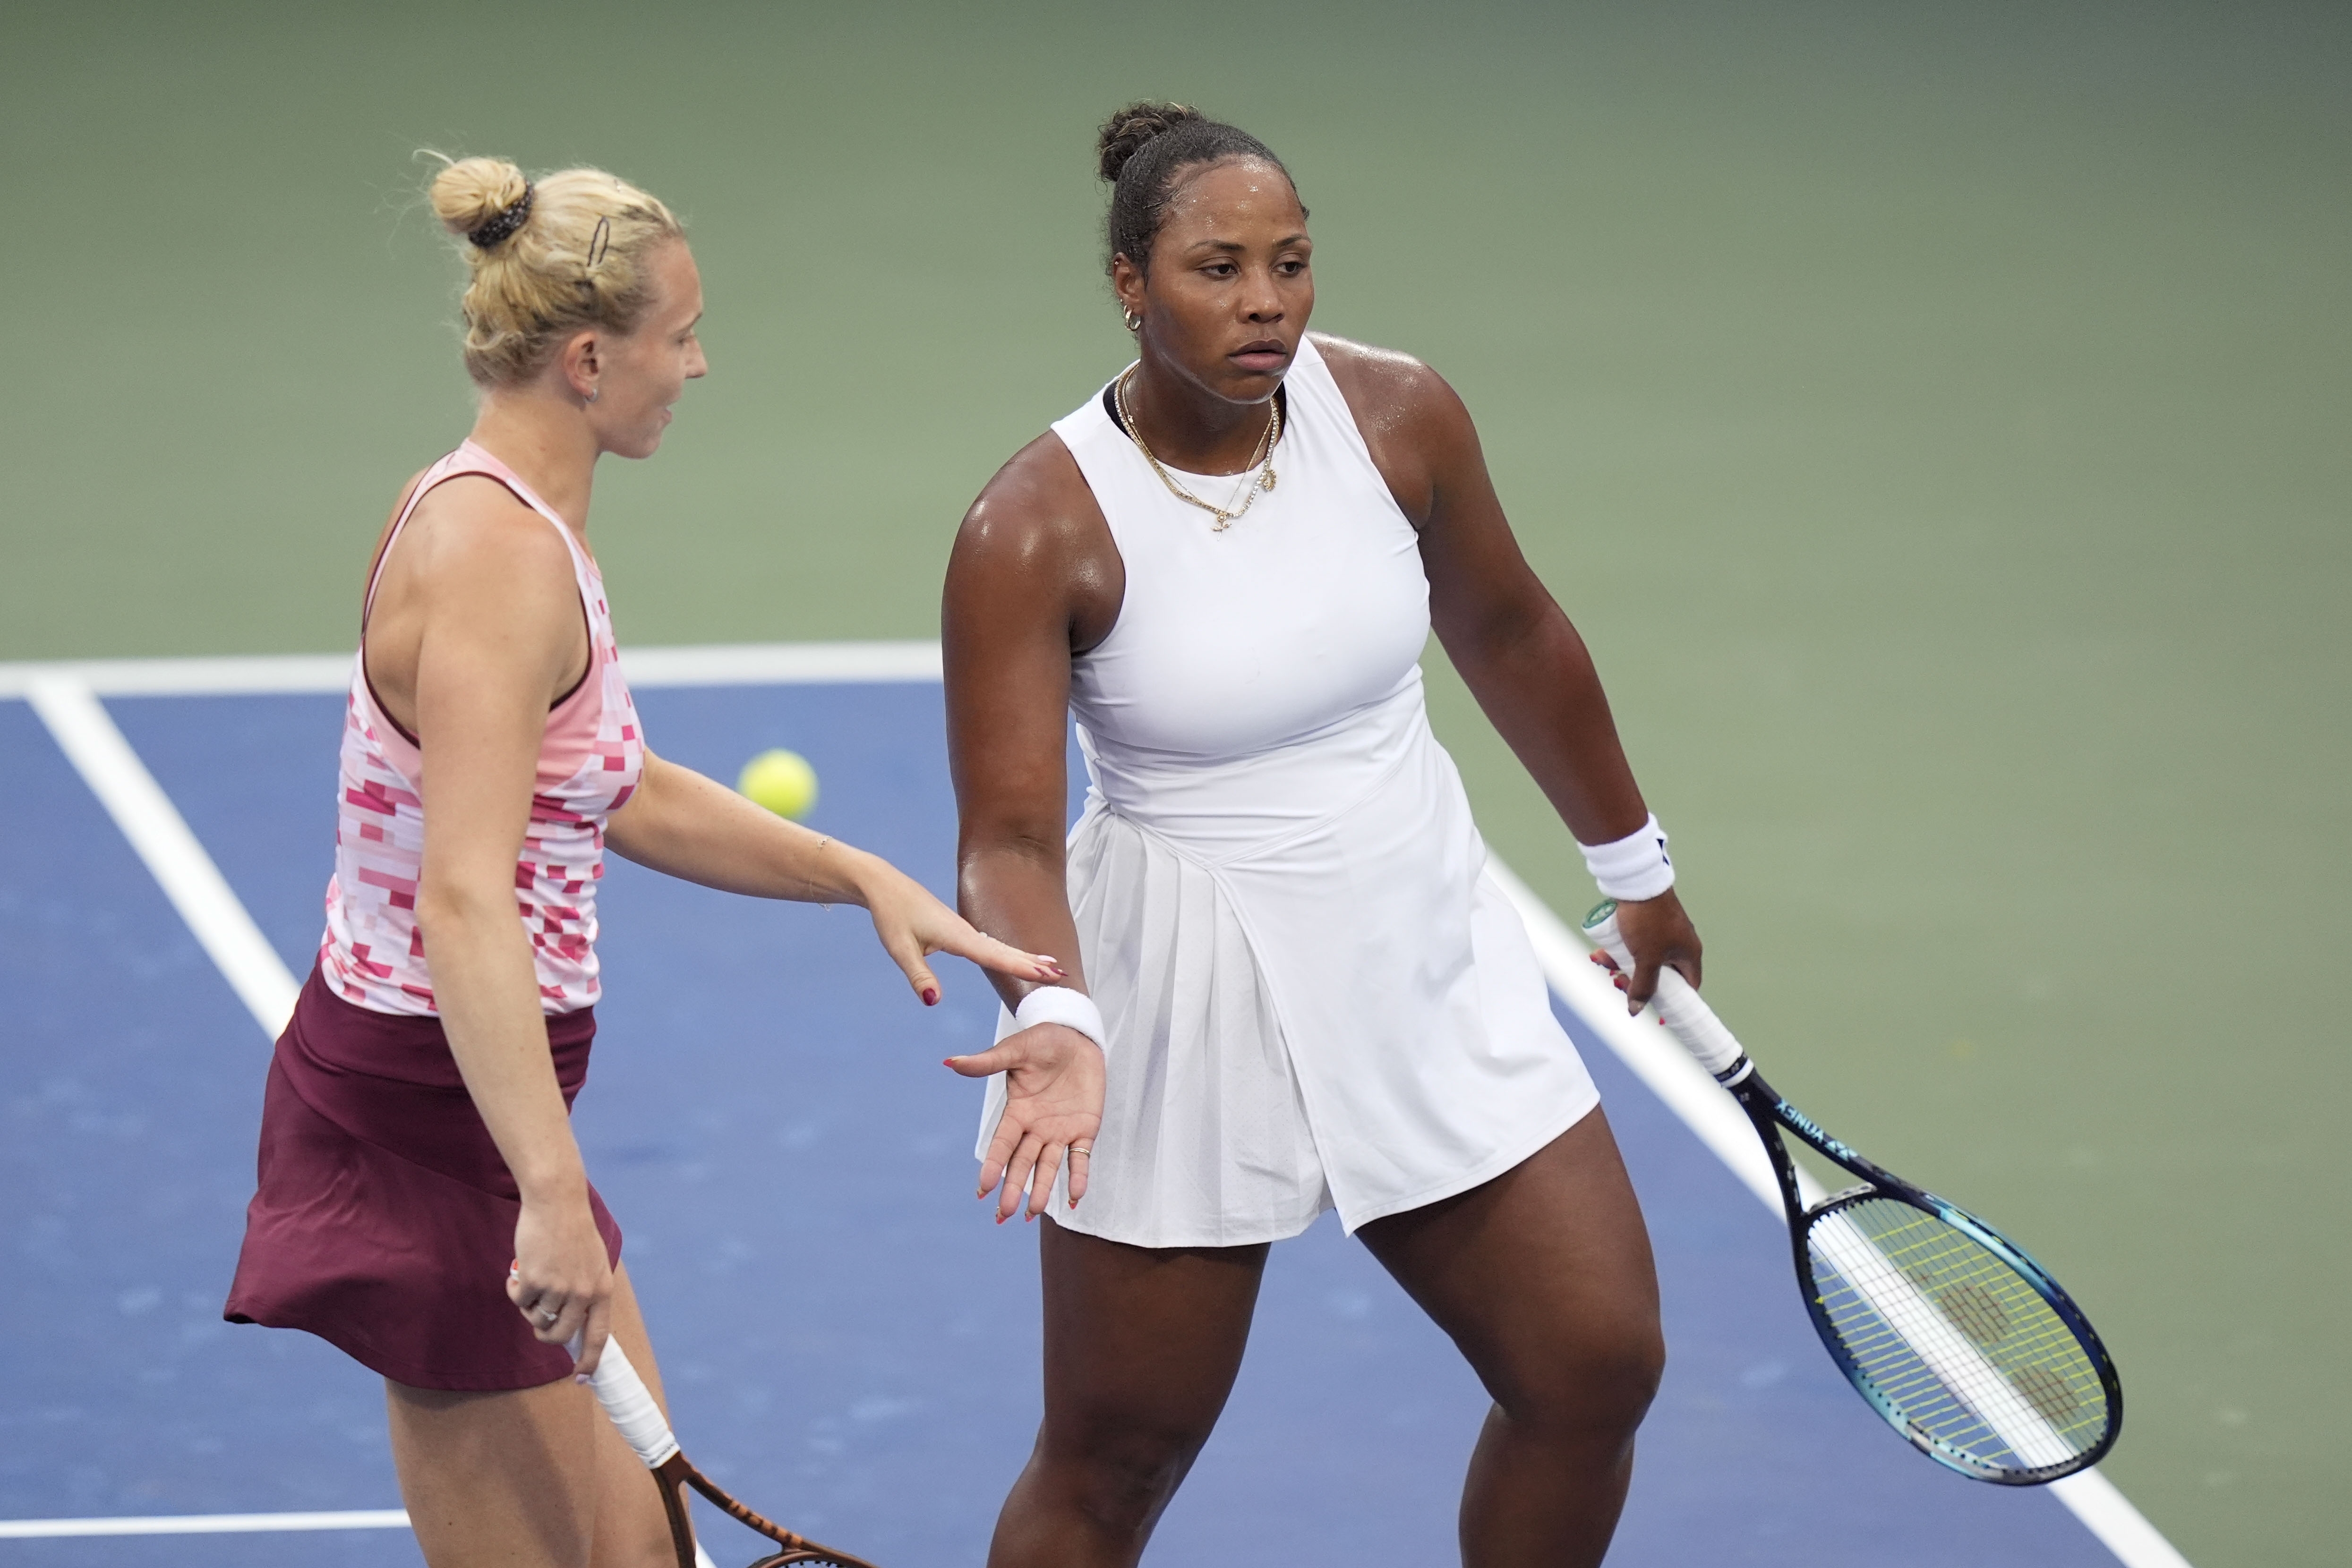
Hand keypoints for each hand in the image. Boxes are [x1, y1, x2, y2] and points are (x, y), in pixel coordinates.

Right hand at [506, 1192, 613, 1375]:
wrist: (556, 1203)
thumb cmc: (574, 1231)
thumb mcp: (594, 1262)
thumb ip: (586, 1292)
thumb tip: (573, 1323)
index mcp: (602, 1289)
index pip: (598, 1336)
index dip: (590, 1360)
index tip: (582, 1378)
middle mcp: (582, 1293)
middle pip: (560, 1335)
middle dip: (545, 1335)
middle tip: (537, 1325)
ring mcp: (558, 1287)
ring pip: (536, 1318)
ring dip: (529, 1306)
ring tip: (531, 1282)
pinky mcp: (534, 1279)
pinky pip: (519, 1300)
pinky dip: (515, 1290)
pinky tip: (518, 1272)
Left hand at [855, 862, 1064, 1006]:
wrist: (884, 886)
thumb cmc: (891, 915)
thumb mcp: (899, 948)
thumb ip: (918, 975)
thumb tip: (933, 1002)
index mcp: (956, 936)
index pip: (994, 956)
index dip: (1021, 967)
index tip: (1048, 974)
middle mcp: (965, 932)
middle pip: (1005, 951)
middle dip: (1033, 962)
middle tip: (1062, 973)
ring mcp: (963, 930)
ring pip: (1000, 947)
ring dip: (1025, 957)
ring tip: (1051, 966)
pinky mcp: (957, 931)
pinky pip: (990, 945)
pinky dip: (1008, 953)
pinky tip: (1014, 958)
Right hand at [945, 1022, 1105, 1222]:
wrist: (1077, 1036)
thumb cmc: (1042, 1041)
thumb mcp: (1015, 1051)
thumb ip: (986, 1062)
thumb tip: (950, 1062)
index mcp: (1017, 1111)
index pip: (1002, 1143)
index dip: (993, 1165)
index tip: (983, 1189)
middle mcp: (1035, 1127)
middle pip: (1022, 1162)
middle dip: (1013, 1187)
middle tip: (1002, 1214)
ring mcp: (1060, 1131)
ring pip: (1048, 1166)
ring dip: (1041, 1189)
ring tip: (1032, 1213)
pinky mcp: (1085, 1129)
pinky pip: (1080, 1158)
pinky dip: (1078, 1177)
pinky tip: (1075, 1197)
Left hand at [1607, 887, 1702, 1013]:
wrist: (1636, 882)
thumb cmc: (1648, 921)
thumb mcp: (1646, 959)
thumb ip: (1642, 985)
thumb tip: (1636, 1010)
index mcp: (1689, 954)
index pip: (1688, 987)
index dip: (1674, 1002)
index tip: (1657, 1013)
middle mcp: (1680, 944)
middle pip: (1661, 975)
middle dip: (1637, 982)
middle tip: (1617, 983)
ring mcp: (1664, 933)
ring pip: (1644, 960)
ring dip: (1623, 966)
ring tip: (1604, 964)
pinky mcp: (1647, 924)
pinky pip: (1635, 945)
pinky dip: (1620, 951)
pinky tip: (1601, 952)